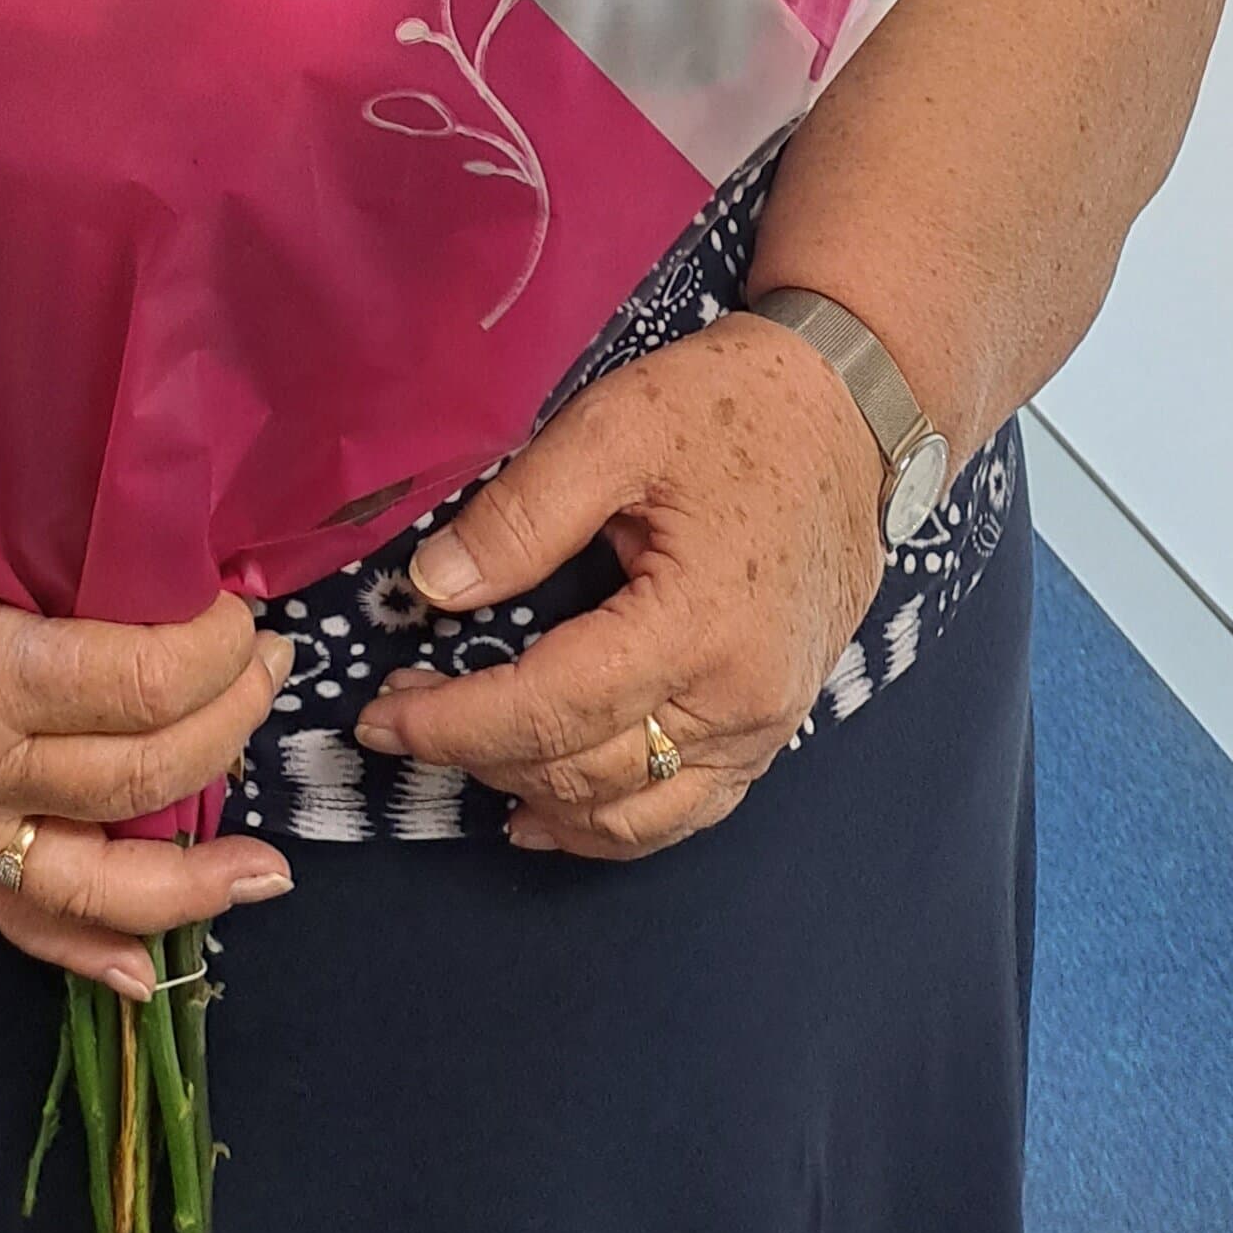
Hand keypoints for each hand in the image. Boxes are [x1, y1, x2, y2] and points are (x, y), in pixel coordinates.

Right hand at [0, 417, 294, 992]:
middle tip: (268, 662)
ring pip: (94, 877)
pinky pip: (15, 912)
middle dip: (229, 719)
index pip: (138, 685)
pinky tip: (149, 974)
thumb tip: (163, 528)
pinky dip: (84, 951)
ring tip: (267, 864)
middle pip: (140, 772)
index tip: (241, 604)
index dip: (213, 649)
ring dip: (194, 875)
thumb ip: (45, 526)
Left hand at [352, 319, 888, 859]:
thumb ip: (522, 513)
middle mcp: (740, 699)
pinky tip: (547, 809)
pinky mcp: (773, 727)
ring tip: (458, 761)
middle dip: (476, 755)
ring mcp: (764, 725)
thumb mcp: (617, 425)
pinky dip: (609, 824)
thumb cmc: (734, 408)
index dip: (455, 724)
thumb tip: (433, 588)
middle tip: (399, 717)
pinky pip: (686, 811)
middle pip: (584, 770)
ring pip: (634, 814)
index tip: (378, 716)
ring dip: (535, 799)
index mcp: (699, 623)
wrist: (854, 418)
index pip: (552, 708)